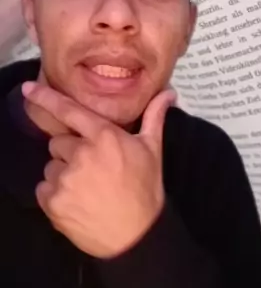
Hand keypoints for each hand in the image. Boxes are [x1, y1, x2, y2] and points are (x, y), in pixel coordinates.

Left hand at [22, 82, 175, 257]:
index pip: (69, 111)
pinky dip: (55, 194)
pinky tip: (76, 200)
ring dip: (62, 173)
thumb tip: (168, 92)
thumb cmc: (145, 188)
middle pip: (58, 142)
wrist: (135, 235)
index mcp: (104, 136)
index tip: (27, 88)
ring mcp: (65, 179)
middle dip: (70, 151)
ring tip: (85, 186)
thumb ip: (154, 116)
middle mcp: (81, 154)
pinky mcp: (54, 203)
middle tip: (90, 166)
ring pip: (51, 166)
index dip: (45, 97)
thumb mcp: (152, 149)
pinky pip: (44, 188)